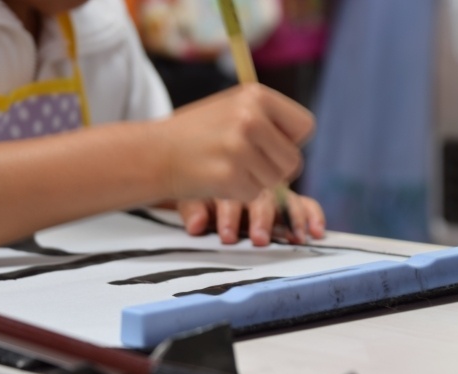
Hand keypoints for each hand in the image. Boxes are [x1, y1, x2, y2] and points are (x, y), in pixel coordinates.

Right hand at [155, 83, 313, 202]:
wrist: (153, 153)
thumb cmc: (196, 134)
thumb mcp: (232, 108)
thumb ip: (266, 118)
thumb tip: (300, 138)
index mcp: (255, 95)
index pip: (305, 126)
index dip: (289, 141)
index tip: (268, 145)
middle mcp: (250, 118)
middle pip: (294, 160)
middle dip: (274, 168)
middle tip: (244, 163)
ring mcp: (239, 148)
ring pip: (276, 181)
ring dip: (256, 181)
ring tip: (227, 167)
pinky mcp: (230, 176)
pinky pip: (254, 194)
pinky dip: (238, 193)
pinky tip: (217, 179)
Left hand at [177, 189, 324, 244]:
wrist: (200, 163)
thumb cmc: (195, 184)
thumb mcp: (188, 193)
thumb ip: (193, 209)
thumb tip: (196, 226)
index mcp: (228, 175)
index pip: (232, 192)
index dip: (230, 216)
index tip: (227, 236)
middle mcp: (254, 179)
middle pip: (262, 196)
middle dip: (262, 219)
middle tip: (260, 239)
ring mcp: (272, 187)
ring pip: (286, 199)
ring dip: (291, 219)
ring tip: (296, 238)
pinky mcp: (288, 199)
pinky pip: (304, 203)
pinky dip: (312, 215)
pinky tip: (317, 231)